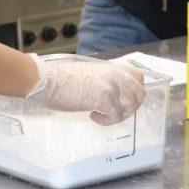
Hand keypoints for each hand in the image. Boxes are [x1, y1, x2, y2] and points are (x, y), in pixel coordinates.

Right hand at [26, 55, 146, 125]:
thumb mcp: (90, 73)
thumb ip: (105, 80)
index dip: (134, 91)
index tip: (123, 100)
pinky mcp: (104, 98)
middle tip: (114, 112)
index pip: (139, 76)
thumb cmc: (62, 79)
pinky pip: (116, 116)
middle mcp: (116, 74)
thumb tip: (113, 95)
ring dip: (118, 115)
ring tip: (101, 114)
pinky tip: (93, 116)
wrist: (48, 80)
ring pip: (130, 107)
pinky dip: (106, 121)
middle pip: (140, 94)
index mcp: (112, 67)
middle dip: (130, 107)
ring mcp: (112, 85)